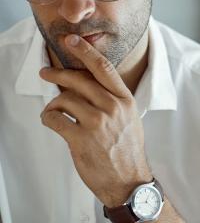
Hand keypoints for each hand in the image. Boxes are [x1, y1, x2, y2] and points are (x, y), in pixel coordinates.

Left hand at [40, 34, 152, 206]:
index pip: (103, 68)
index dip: (85, 51)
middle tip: (45, 73)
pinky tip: (53, 124)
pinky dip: (48, 119)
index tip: (72, 41)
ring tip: (54, 113)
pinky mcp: (81, 139)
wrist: (129, 181)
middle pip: (78, 80)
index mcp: (125, 100)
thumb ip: (112, 100)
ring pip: (63, 100)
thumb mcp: (129, 119)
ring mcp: (97, 123)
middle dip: (57, 73)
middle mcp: (112, 108)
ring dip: (53, 105)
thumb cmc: (127, 151)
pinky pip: (54, 119)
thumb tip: (85, 85)